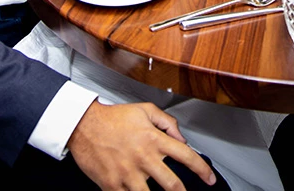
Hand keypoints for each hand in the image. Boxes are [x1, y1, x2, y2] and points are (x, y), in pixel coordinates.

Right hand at [67, 101, 215, 190]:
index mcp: (154, 139)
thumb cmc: (113, 118)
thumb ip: (167, 122)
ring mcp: (128, 174)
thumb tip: (182, 137)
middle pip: (173, 184)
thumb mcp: (145, 110)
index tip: (209, 178)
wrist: (84, 125)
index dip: (203, 170)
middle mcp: (144, 158)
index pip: (187, 156)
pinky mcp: (113, 184)